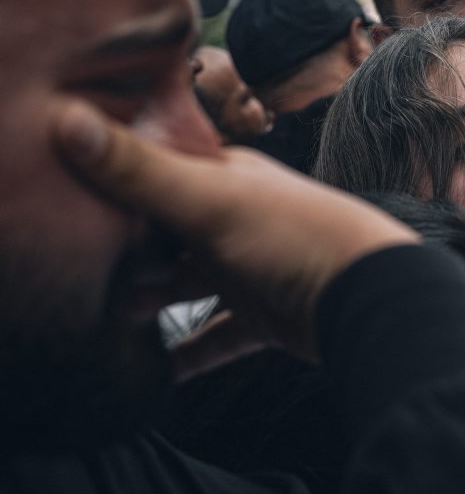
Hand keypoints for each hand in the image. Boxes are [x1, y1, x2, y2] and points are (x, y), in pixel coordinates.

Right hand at [55, 101, 418, 374]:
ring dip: (150, 304)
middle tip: (84, 278)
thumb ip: (141, 171)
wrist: (367, 297)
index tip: (73, 218)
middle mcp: (235, 222)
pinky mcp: (263, 319)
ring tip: (108, 322)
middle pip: (167, 238)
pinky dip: (190, 354)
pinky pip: (218, 338)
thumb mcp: (212, 199)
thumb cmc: (298, 236)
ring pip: (187, 288)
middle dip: (127, 257)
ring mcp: (249, 271)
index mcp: (225, 181)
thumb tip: (67, 121)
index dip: (114, 197)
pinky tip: (160, 372)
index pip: (156, 180)